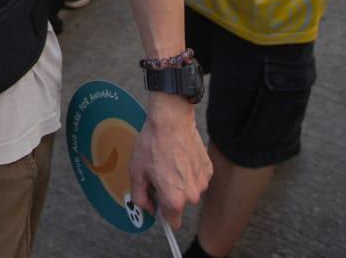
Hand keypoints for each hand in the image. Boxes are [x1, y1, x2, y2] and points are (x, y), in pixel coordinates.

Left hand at [130, 94, 210, 227]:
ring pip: (189, 190)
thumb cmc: (153, 144)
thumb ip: (140, 197)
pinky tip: (180, 157)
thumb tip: (148, 208)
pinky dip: (189, 171)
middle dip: (169, 194)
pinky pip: (197, 178)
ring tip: (169, 163)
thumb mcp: (137, 172)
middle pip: (179, 204)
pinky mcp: (208, 169)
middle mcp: (192, 195)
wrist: (171, 121)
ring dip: (181, 182)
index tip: (159, 207)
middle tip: (159, 174)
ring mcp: (202, 182)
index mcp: (173, 199)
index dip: (163, 215)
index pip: (173, 223)